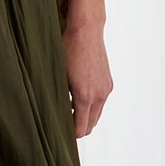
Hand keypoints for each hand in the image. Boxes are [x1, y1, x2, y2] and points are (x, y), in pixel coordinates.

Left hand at [63, 19, 111, 137]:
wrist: (86, 31)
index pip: (81, 128)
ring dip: (85, 116)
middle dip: (78, 127)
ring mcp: (106, 89)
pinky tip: (77, 97)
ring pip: (97, 114)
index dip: (71, 134)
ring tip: (68, 110)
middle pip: (91, 125)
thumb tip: (56, 113)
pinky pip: (100, 102)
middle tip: (62, 123)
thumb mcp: (59, 76)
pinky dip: (91, 105)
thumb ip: (60, 98)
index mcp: (85, 96)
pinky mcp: (109, 83)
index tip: (60, 133)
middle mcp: (99, 95)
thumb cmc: (67, 50)